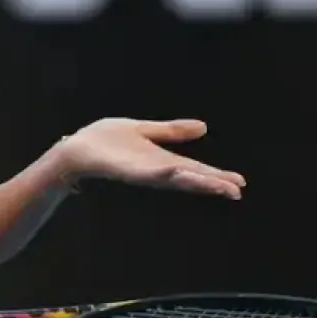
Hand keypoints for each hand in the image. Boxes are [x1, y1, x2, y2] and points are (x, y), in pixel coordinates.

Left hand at [57, 118, 244, 198]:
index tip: (240, 182)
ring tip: (217, 185)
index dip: (216, 176)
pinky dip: (162, 174)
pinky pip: (146, 174)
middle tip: (237, 191)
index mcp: (161, 161)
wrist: (76, 147)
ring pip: (173, 179)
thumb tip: (204, 127)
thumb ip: (171, 130)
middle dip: (212, 184)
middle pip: (189, 178)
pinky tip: (177, 171)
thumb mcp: (145, 130)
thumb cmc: (105, 141)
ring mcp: (141, 172)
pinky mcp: (125, 171)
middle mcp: (154, 170)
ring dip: (195, 182)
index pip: (195, 170)